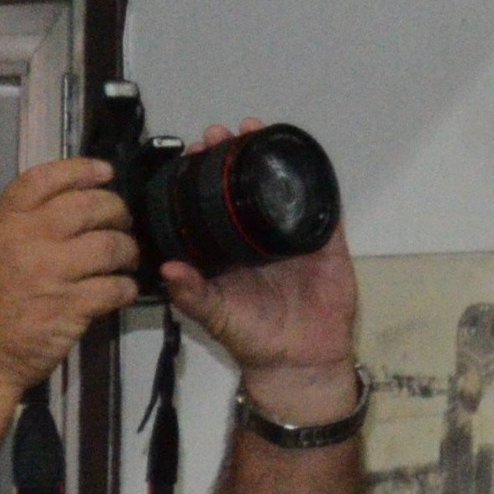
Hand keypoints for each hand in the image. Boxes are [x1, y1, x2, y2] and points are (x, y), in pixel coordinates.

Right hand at [0, 156, 139, 409]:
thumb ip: (16, 224)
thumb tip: (61, 202)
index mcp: (2, 223)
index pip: (43, 180)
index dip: (80, 170)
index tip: (106, 173)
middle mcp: (26, 240)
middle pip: (90, 206)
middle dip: (117, 212)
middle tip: (123, 224)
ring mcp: (50, 273)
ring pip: (112, 245)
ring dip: (128, 252)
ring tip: (125, 261)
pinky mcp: (71, 306)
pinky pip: (117, 287)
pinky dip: (127, 288)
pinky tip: (121, 291)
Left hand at [156, 120, 360, 425]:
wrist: (299, 361)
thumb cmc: (252, 338)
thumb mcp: (213, 315)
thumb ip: (192, 293)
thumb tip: (167, 266)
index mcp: (226, 249)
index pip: (212, 201)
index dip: (204, 174)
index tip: (193, 149)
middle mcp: (257, 238)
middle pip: (246, 186)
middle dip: (234, 156)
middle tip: (223, 132)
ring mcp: (292, 240)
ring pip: (283, 190)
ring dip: (272, 161)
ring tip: (259, 132)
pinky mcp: (326, 247)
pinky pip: (323, 212)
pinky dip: (318, 188)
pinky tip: (307, 164)